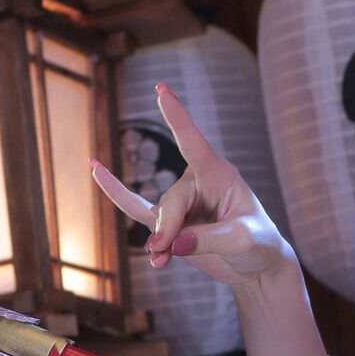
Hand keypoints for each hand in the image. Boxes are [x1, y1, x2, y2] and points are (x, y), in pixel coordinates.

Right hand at [93, 83, 290, 289]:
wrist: (256, 264)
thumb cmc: (258, 244)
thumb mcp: (243, 241)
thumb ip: (206, 240)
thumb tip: (167, 245)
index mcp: (219, 174)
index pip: (194, 142)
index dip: (178, 117)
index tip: (162, 90)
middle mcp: (197, 182)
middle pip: (171, 201)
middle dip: (168, 227)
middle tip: (163, 252)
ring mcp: (181, 203)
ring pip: (158, 217)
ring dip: (160, 243)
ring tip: (161, 262)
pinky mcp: (170, 223)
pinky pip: (137, 207)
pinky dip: (117, 195)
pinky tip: (96, 169)